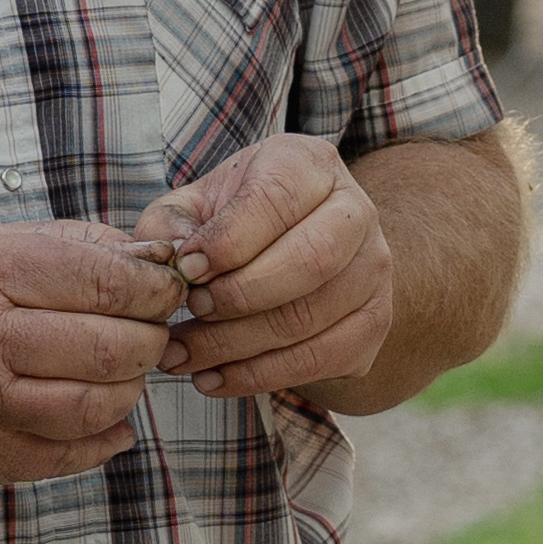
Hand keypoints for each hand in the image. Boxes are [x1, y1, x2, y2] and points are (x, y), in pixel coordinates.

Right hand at [0, 218, 190, 486]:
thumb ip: (68, 245)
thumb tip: (153, 255)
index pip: (104, 280)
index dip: (155, 288)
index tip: (169, 291)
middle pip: (109, 345)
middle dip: (151, 340)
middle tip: (155, 335)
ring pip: (94, 404)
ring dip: (131, 391)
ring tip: (128, 374)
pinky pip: (66, 454)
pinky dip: (105, 440)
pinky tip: (110, 423)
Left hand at [143, 134, 391, 404]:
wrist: (303, 247)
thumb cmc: (238, 221)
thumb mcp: (197, 204)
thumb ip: (172, 225)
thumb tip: (169, 262)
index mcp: (310, 165)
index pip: (277, 200)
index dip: (228, 241)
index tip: (186, 269)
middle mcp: (355, 211)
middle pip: (308, 261)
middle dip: (237, 296)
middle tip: (189, 313)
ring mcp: (372, 270)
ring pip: (308, 318)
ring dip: (234, 345)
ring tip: (182, 355)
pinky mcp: (372, 322)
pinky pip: (318, 360)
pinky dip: (257, 376)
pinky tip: (213, 377)